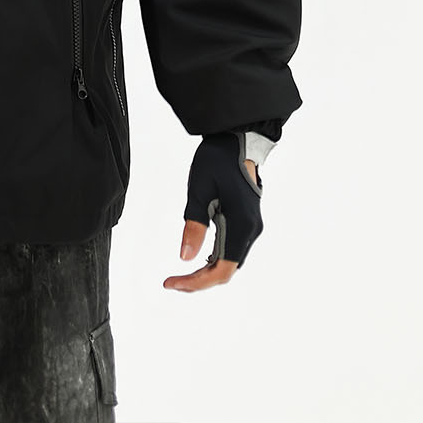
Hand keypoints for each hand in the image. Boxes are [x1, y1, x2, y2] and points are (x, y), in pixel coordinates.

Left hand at [164, 134, 264, 291]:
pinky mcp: (245, 220)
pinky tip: (197, 257)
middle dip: (199, 280)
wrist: (236, 139)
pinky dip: (214, 258)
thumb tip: (185, 258)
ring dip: (206, 270)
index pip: (222, 270)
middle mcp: (251, 231)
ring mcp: (250, 226)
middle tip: (171, 281)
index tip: (171, 282)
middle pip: (227, 270)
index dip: (197, 282)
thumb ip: (194, 225)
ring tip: (180, 274)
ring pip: (229, 261)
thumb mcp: (199, 190)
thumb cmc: (216, 160)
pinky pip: (231, 248)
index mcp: (242, 226)